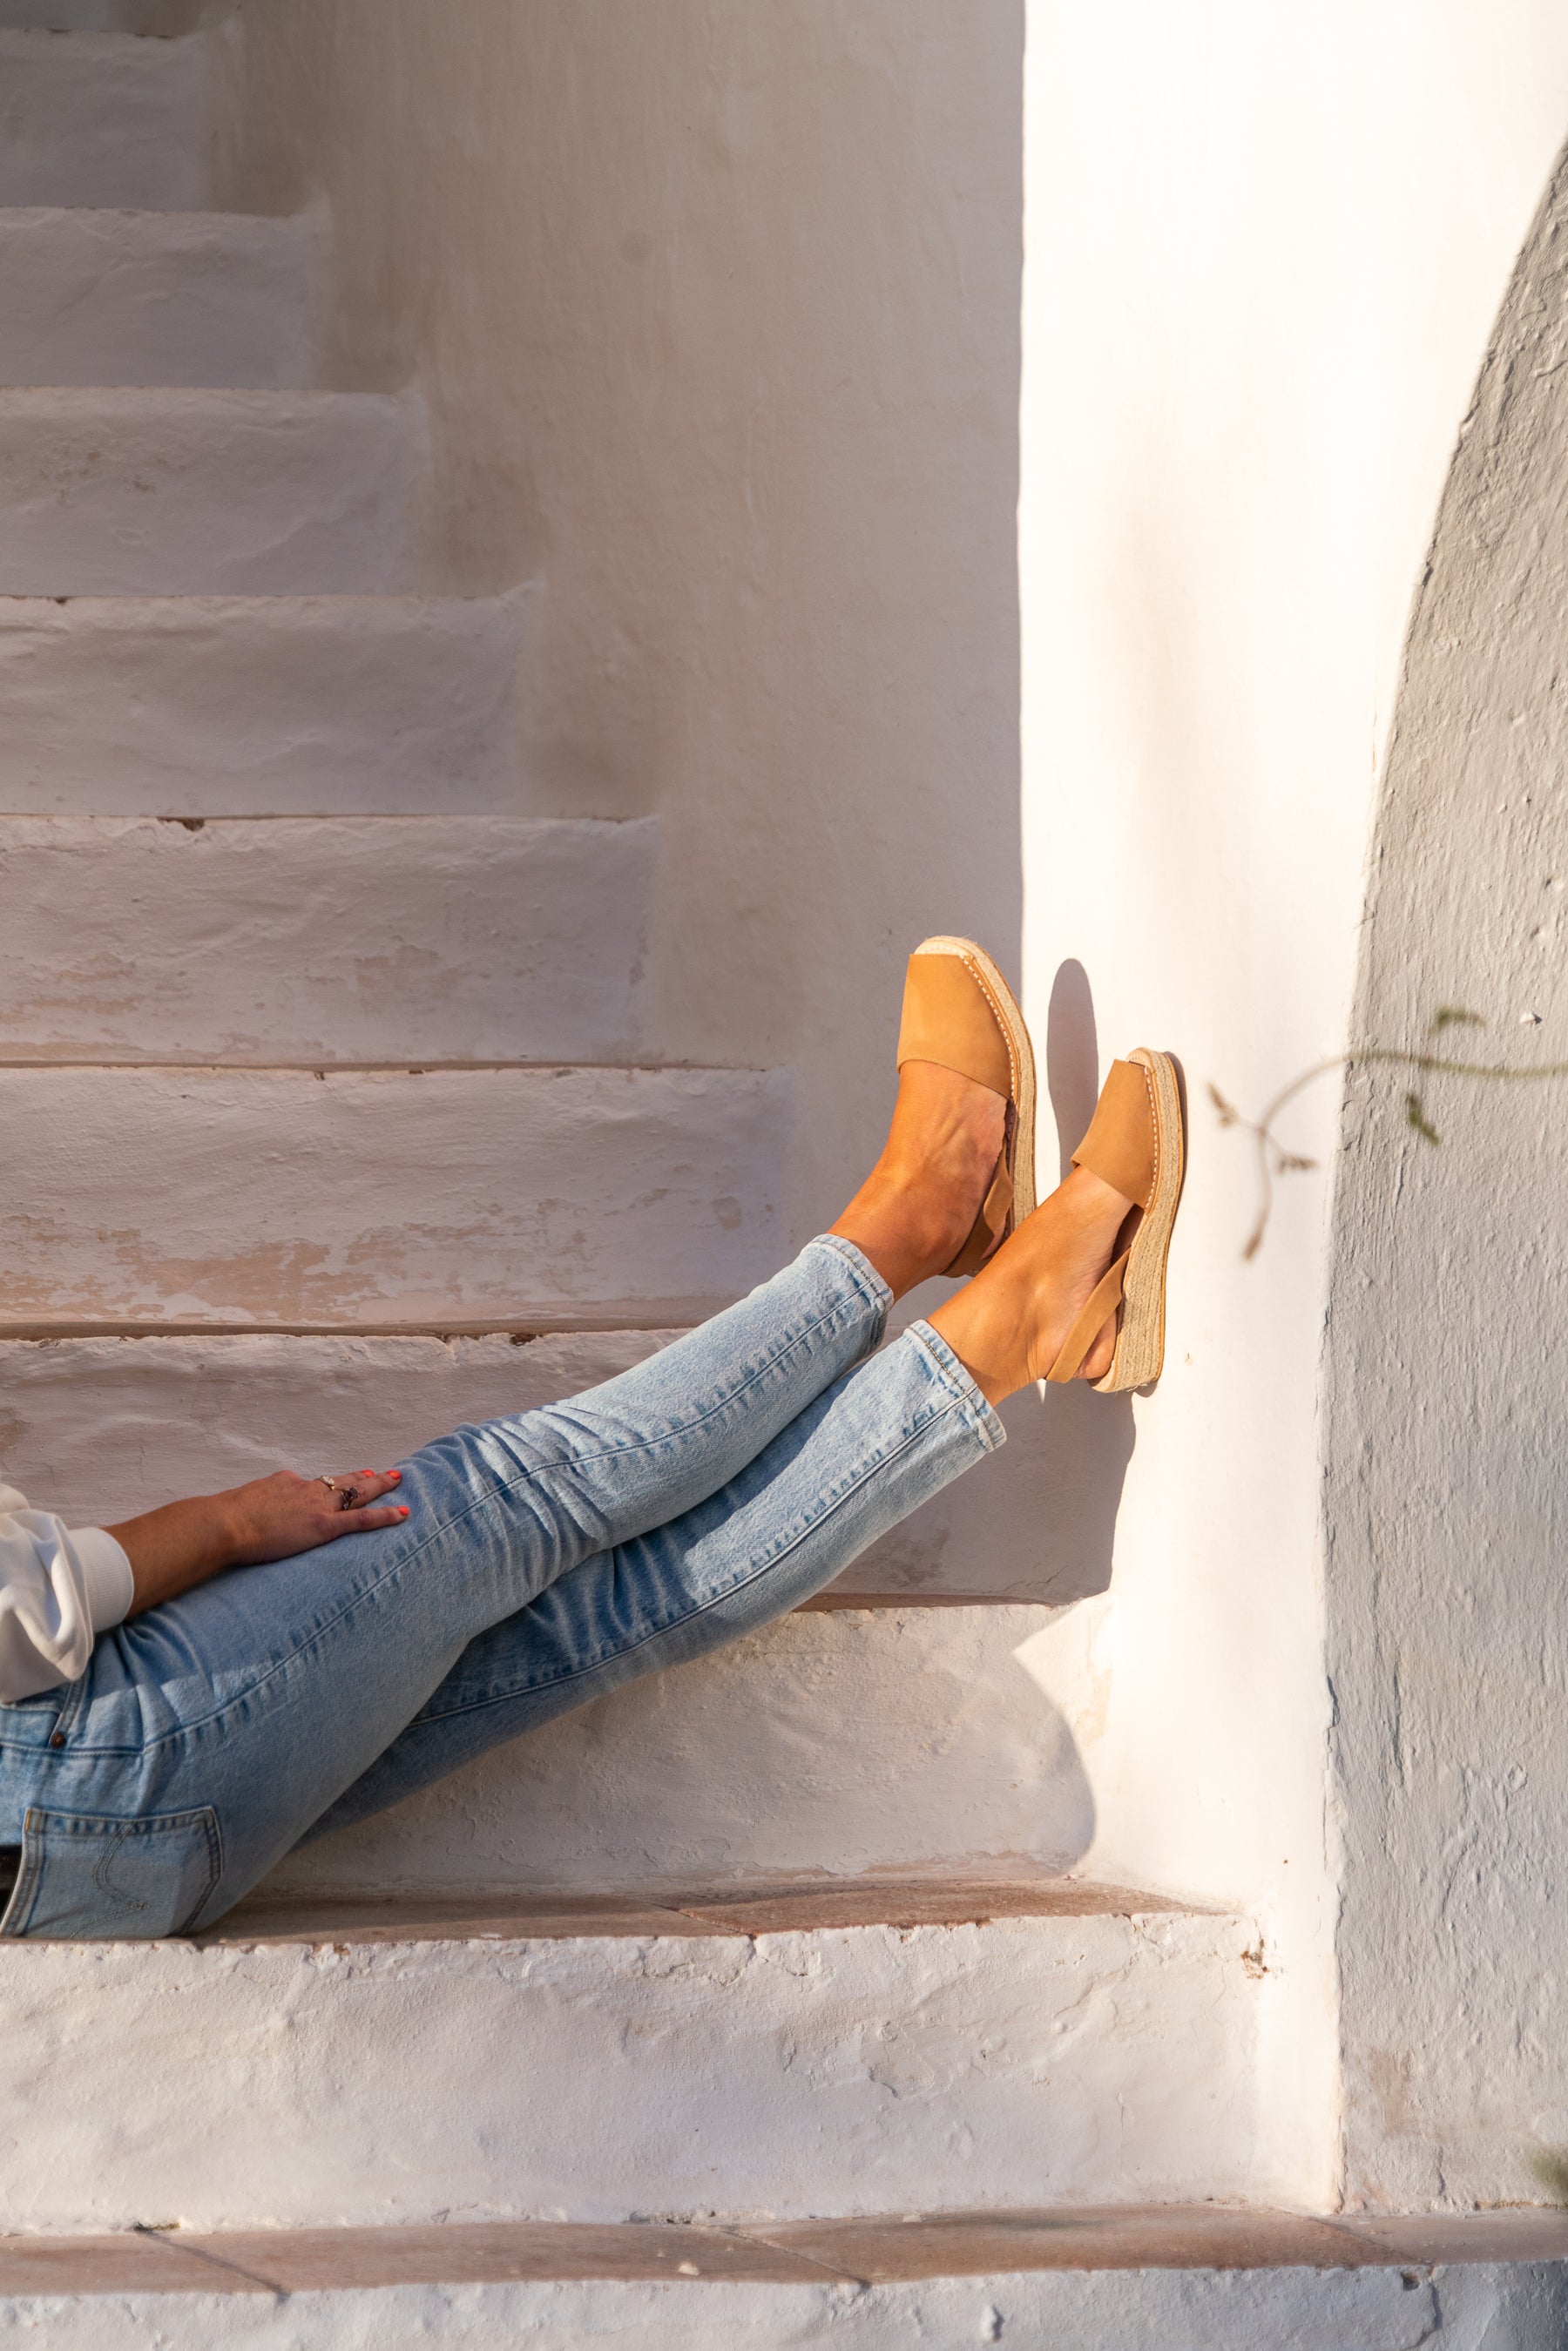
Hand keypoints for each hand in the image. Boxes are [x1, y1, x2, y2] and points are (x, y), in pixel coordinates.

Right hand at [225, 1469, 409, 1566]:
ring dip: (379, 1487)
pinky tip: (403, 1513)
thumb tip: (249, 1510)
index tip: (340, 1481)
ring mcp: (317, 1506)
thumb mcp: (240, 1504)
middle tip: (381, 1473)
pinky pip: (362, 1519)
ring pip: (356, 1493)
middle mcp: (305, 1489)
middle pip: (340, 1481)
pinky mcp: (324, 1526)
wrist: (225, 1523)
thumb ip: (254, 1506)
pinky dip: (385, 1516)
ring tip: (396, 1480)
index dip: (328, 1484)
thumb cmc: (224, 1519)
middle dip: (362, 1477)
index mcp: (285, 1483)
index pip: (311, 1484)